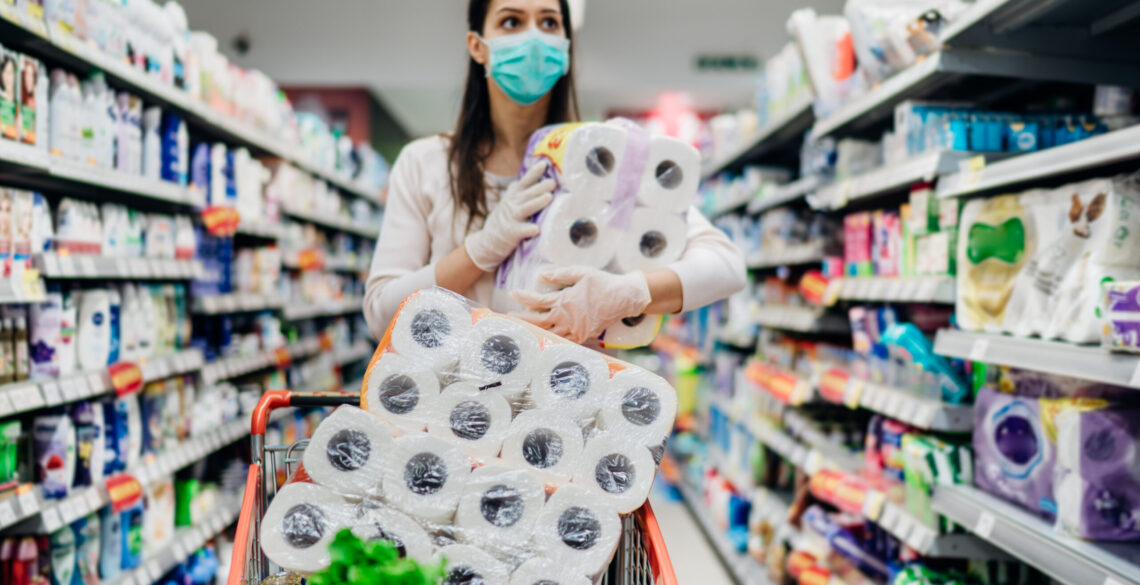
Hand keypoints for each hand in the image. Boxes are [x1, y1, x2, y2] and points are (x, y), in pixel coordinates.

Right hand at [464, 160, 554, 271]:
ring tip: (549, 197)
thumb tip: (531, 173)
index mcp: (514, 196)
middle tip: (553, 182)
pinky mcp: (511, 233)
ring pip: (526, 208)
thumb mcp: (509, 201)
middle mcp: (512, 204)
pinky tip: (536, 229)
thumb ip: (519, 190)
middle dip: (541, 187)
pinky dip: (528, 229)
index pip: (525, 181)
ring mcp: (511, 218)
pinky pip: (521, 231)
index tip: (544, 164)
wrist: (487, 241)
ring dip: (537, 202)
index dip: (534, 172)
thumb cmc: (504, 220)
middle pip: (528, 193)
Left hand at [511, 266, 650, 342]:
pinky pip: (563, 340)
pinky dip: (552, 339)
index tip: (512, 293)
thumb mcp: (581, 272)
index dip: (522, 297)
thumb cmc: (603, 283)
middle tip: (509, 317)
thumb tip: (543, 275)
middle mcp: (566, 318)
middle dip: (521, 318)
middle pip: (537, 321)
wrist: (624, 298)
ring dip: (534, 331)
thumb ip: (561, 274)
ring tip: (523, 329)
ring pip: (548, 333)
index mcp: (564, 301)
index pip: (537, 301)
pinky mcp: (583, 336)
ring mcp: (574, 329)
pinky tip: (544, 337)